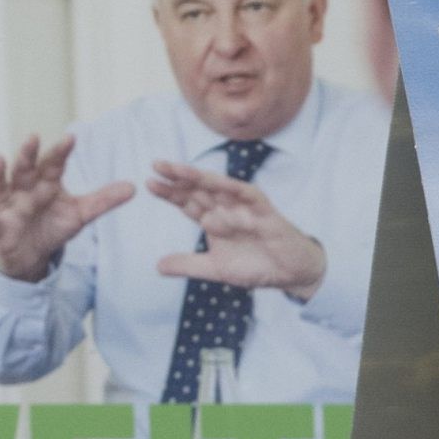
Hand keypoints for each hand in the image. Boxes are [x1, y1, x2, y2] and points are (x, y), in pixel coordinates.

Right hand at [0, 132, 132, 283]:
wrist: (31, 255)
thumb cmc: (53, 226)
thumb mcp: (80, 214)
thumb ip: (103, 201)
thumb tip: (134, 187)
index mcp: (45, 182)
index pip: (53, 163)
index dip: (61, 151)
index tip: (71, 138)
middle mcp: (23, 188)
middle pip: (24, 168)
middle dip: (27, 154)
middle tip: (33, 137)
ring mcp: (7, 206)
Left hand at [148, 158, 324, 302]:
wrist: (289, 274)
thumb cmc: (255, 265)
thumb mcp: (216, 269)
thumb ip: (189, 265)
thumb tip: (158, 266)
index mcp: (214, 220)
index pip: (187, 202)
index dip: (169, 193)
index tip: (149, 184)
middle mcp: (226, 209)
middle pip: (198, 189)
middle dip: (178, 177)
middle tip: (156, 164)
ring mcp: (244, 207)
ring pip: (219, 187)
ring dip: (199, 176)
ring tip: (178, 169)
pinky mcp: (264, 211)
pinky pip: (247, 194)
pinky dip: (232, 187)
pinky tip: (214, 180)